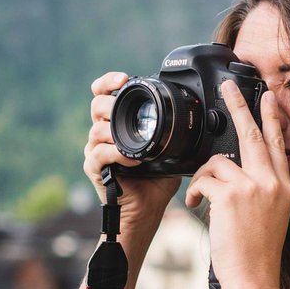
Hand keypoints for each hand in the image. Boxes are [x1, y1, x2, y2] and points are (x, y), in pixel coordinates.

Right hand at [84, 72, 180, 227]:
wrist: (147, 209)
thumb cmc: (156, 181)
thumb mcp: (169, 150)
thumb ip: (173, 132)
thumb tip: (196, 116)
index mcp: (119, 123)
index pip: (103, 94)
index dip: (108, 82)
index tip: (122, 79)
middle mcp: (103, 133)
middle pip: (96, 106)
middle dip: (110, 104)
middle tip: (126, 111)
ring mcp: (96, 150)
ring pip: (96, 130)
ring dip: (116, 132)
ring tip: (137, 141)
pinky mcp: (94, 168)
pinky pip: (99, 154)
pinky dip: (116, 154)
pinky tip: (134, 160)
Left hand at [184, 83, 289, 287]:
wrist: (254, 278)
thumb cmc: (256, 254)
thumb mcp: (268, 216)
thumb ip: (257, 189)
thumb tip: (231, 171)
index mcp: (283, 186)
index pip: (277, 144)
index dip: (272, 118)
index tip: (268, 97)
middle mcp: (272, 182)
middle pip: (252, 134)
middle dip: (239, 106)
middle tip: (228, 87)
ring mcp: (253, 187)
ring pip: (217, 162)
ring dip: (203, 178)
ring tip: (201, 198)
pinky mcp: (231, 195)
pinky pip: (203, 180)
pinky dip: (194, 191)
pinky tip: (196, 206)